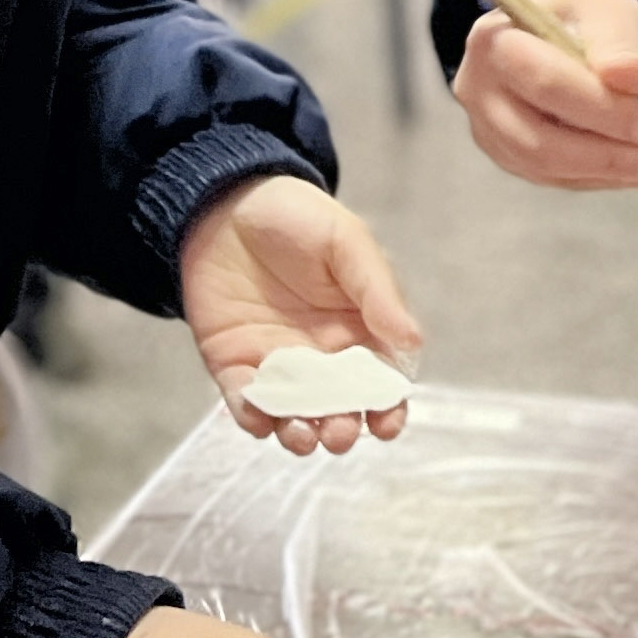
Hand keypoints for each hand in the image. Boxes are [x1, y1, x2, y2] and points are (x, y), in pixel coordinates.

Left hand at [180, 173, 422, 454]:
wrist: (224, 202)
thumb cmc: (296, 216)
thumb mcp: (347, 242)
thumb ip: (378, 291)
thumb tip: (413, 343)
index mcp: (358, 329)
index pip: (380, 380)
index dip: (387, 408)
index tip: (388, 423)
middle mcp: (320, 355)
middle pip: (338, 407)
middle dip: (343, 428)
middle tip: (340, 432)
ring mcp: (276, 363)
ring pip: (293, 414)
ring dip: (300, 433)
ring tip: (303, 435)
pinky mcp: (233, 364)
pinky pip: (244, 401)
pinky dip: (253, 416)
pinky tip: (260, 417)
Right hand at [450, 0, 637, 189]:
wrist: (562, 29)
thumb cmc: (581, 15)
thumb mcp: (604, 9)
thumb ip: (616, 41)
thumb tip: (632, 77)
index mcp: (494, 41)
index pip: (546, 84)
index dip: (603, 110)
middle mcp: (478, 89)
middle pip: (539, 138)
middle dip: (608, 154)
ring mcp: (488, 129)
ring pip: (547, 167)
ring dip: (609, 173)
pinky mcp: (509, 156)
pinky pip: (555, 178)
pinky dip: (602, 178)